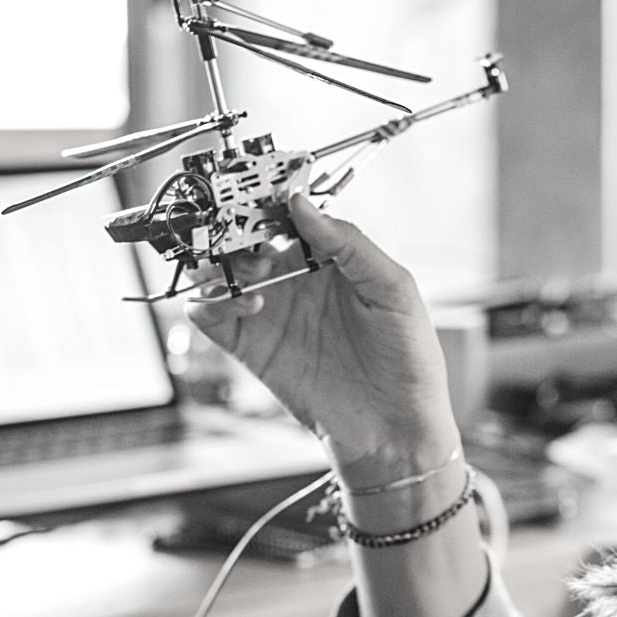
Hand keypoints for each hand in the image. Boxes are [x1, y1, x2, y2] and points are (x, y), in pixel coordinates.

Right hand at [187, 194, 459, 481]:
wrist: (395, 431)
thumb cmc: (409, 362)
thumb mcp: (393, 289)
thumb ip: (349, 243)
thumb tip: (300, 203)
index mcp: (331, 259)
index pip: (288, 214)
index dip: (270, 198)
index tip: (259, 186)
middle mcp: (295, 280)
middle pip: (245, 237)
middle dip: (236, 226)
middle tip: (244, 230)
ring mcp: (270, 312)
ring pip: (218, 270)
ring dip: (219, 260)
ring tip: (248, 270)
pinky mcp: (251, 347)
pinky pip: (208, 315)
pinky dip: (208, 300)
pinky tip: (246, 303)